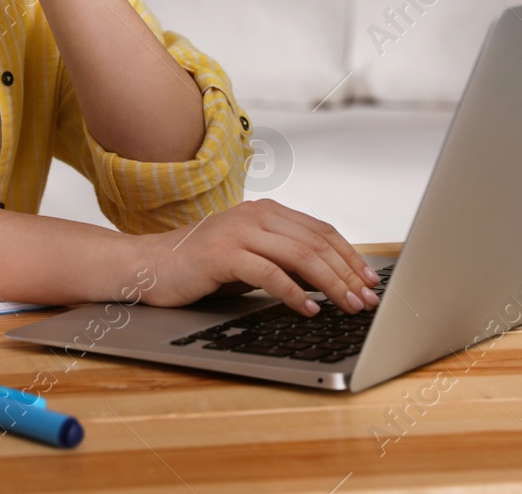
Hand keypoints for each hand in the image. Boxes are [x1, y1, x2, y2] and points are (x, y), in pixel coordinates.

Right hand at [136, 199, 382, 316]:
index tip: (370, 282)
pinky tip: (308, 309)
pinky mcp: (222, 254)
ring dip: (330, 284)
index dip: (351, 257)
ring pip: (299, 256)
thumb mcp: (251, 258)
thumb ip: (285, 260)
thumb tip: (332, 281)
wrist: (150, 266)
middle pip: (316, 243)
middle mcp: (255, 215)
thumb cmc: (202, 266)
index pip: (321, 231)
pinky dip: (293, 293)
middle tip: (367, 300)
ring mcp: (238, 231)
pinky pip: (269, 273)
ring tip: (347, 306)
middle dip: (348, 274)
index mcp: (266, 211)